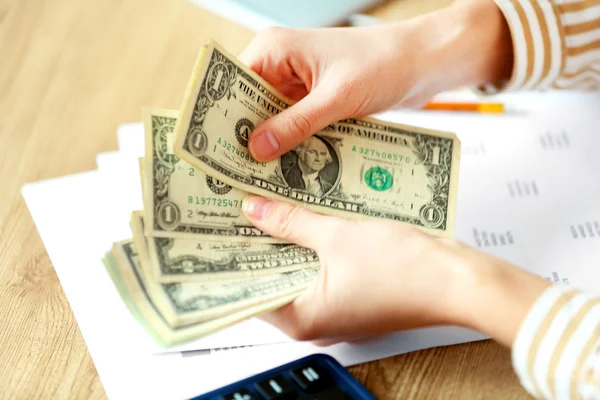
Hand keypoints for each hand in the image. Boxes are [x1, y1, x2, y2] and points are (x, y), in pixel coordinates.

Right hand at [239, 0, 512, 161]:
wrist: (423, 62)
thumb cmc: (383, 64)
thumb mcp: (336, 98)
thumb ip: (295, 125)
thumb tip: (256, 150)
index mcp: (275, 49)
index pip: (232, 84)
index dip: (222, 118)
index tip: (213, 152)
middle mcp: (280, 64)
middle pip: (249, 106)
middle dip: (245, 138)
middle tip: (235, 175)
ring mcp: (298, 84)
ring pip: (270, 120)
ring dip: (269, 146)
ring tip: (258, 180)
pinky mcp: (314, 101)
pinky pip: (293, 126)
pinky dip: (291, 145)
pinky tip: (286, 170)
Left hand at [242, 196, 549, 346]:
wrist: (459, 279)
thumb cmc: (405, 269)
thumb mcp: (337, 235)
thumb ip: (290, 221)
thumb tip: (255, 210)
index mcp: (303, 318)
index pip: (249, 290)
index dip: (230, 258)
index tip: (214, 232)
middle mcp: (316, 319)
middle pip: (272, 276)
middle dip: (257, 242)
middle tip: (236, 207)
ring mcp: (336, 306)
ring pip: (298, 268)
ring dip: (286, 238)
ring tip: (263, 202)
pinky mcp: (353, 291)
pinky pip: (321, 265)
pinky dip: (311, 242)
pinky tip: (303, 212)